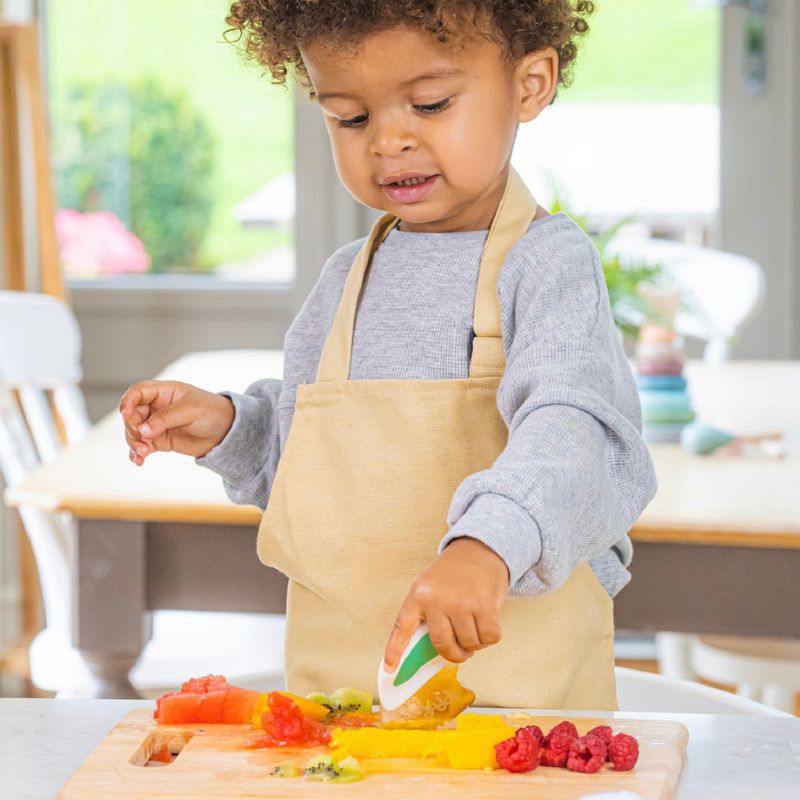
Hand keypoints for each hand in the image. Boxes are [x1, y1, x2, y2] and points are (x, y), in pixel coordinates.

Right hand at [119, 380, 234, 464]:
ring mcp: (157, 425)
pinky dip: (137, 453)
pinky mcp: (160, 441)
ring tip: (143, 453)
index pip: (138, 392)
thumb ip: (165, 418)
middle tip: (141, 439)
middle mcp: (157, 407)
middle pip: (132, 414)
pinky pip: (142, 446)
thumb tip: (142, 430)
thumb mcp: (190, 410)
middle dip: (132, 427)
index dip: (128, 401)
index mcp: (164, 392)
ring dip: (133, 442)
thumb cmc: (212, 413)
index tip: (125, 414)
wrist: (226, 432)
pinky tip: (139, 461)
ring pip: (134, 432)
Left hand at [384, 538, 508, 669]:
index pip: (403, 627)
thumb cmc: (453, 573)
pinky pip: (489, 638)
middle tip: (462, 650)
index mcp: (418, 595)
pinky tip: (487, 622)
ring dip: (475, 643)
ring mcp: (461, 603)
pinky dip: (490, 636)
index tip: (390, 668)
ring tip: (475, 626)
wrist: (479, 549)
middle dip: (455, 654)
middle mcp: (437, 600)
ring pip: (469, 644)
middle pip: (443, 645)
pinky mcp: (484, 605)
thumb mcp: (431, 587)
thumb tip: (433, 652)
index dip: (395, 650)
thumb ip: (427, 615)